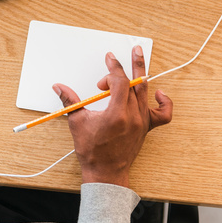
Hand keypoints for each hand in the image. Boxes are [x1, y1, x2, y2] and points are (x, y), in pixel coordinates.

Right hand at [54, 46, 172, 187]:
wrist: (106, 172)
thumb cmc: (92, 151)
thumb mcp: (77, 123)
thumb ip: (69, 101)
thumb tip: (58, 87)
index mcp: (117, 114)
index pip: (119, 81)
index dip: (114, 67)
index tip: (109, 58)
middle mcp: (133, 116)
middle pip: (135, 83)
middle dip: (128, 66)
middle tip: (133, 50)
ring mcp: (142, 122)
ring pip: (145, 92)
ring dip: (140, 75)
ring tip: (139, 60)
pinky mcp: (147, 127)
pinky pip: (163, 113)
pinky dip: (163, 101)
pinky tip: (157, 93)